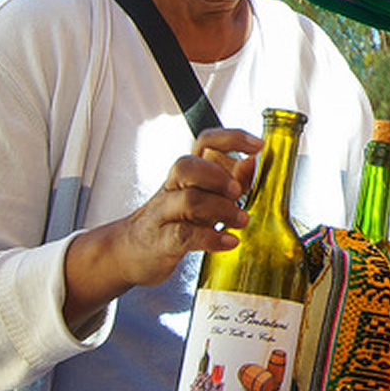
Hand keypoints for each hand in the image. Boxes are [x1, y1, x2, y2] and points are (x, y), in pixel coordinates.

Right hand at [112, 127, 262, 287]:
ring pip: (187, 200)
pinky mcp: (162, 241)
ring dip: (221, 208)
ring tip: (241, 220)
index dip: (231, 139)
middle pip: (187, 166)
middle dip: (217, 175)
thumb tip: (252, 162)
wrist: (132, 252)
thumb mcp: (203, 199)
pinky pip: (184, 235)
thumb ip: (229, 182)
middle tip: (238, 191)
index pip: (204, 142)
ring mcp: (164, 214)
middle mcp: (173, 188)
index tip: (257, 145)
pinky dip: (211, 238)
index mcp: (187, 173)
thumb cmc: (174, 221)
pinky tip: (229, 241)